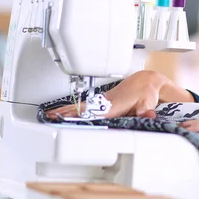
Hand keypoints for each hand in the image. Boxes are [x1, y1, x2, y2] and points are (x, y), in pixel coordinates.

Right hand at [47, 70, 168, 118]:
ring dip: (66, 109)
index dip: (79, 114)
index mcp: (113, 105)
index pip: (92, 111)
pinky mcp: (103, 101)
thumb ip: (145, 112)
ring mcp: (103, 101)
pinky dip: (73, 107)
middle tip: (50, 116)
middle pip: (82, 107)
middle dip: (66, 112)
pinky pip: (85, 105)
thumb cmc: (146, 92)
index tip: (66, 117)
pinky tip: (64, 111)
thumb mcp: (147, 103)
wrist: (147, 81)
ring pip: (82, 105)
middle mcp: (105, 102)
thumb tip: (148, 115)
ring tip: (50, 115)